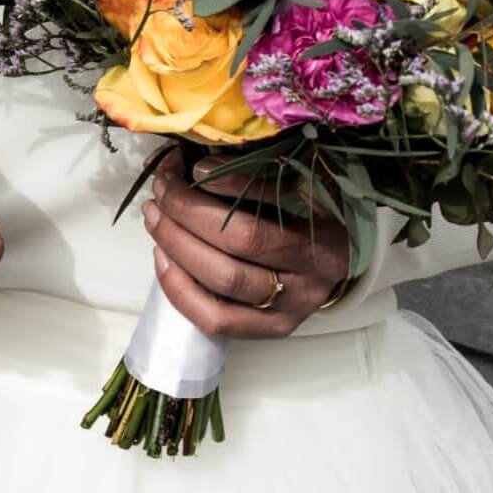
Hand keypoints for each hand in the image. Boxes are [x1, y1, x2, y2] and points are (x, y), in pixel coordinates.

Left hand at [142, 150, 349, 338]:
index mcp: (327, 222)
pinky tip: (162, 258)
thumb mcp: (300, 186)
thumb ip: (256, 171)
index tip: (194, 165)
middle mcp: (315, 269)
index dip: (228, 181)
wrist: (336, 265)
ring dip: (177, 244)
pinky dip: (180, 288)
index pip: (274, 199)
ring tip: (155, 217)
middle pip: (242, 241)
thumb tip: (192, 162)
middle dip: (189, 210)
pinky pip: (216, 319)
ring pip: (225, 280)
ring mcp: (293, 306)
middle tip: (162, 188)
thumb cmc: (312, 218)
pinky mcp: (271, 330)